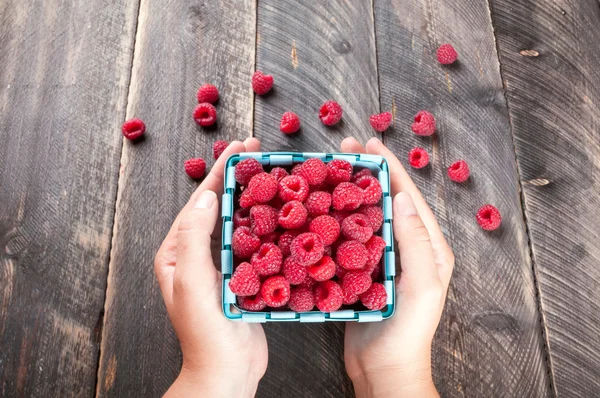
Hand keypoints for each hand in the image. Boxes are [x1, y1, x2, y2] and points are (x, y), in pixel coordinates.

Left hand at [154, 138, 267, 397]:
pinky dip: (266, 222)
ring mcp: (220, 266)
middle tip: (258, 149)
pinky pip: (254, 241)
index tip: (240, 146)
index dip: (221, 171)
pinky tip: (281, 212)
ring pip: (238, 221)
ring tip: (271, 172)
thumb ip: (195, 237)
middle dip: (238, 175)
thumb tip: (207, 195)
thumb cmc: (206, 333)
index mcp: (177, 252)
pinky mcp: (242, 277)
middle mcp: (196, 255)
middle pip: (219, 205)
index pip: (200, 201)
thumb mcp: (194, 282)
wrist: (227, 373)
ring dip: (254, 195)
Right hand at [341, 138, 454, 397]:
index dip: (390, 167)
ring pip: (368, 215)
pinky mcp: (364, 271)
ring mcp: (385, 259)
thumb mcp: (421, 287)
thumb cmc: (408, 333)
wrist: (385, 370)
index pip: (409, 197)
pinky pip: (351, 236)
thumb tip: (404, 197)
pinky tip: (322, 209)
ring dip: (352, 190)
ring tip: (333, 170)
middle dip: (368, 171)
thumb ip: (416, 243)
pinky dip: (338, 218)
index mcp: (429, 247)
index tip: (370, 143)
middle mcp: (409, 248)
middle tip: (345, 148)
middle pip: (388, 199)